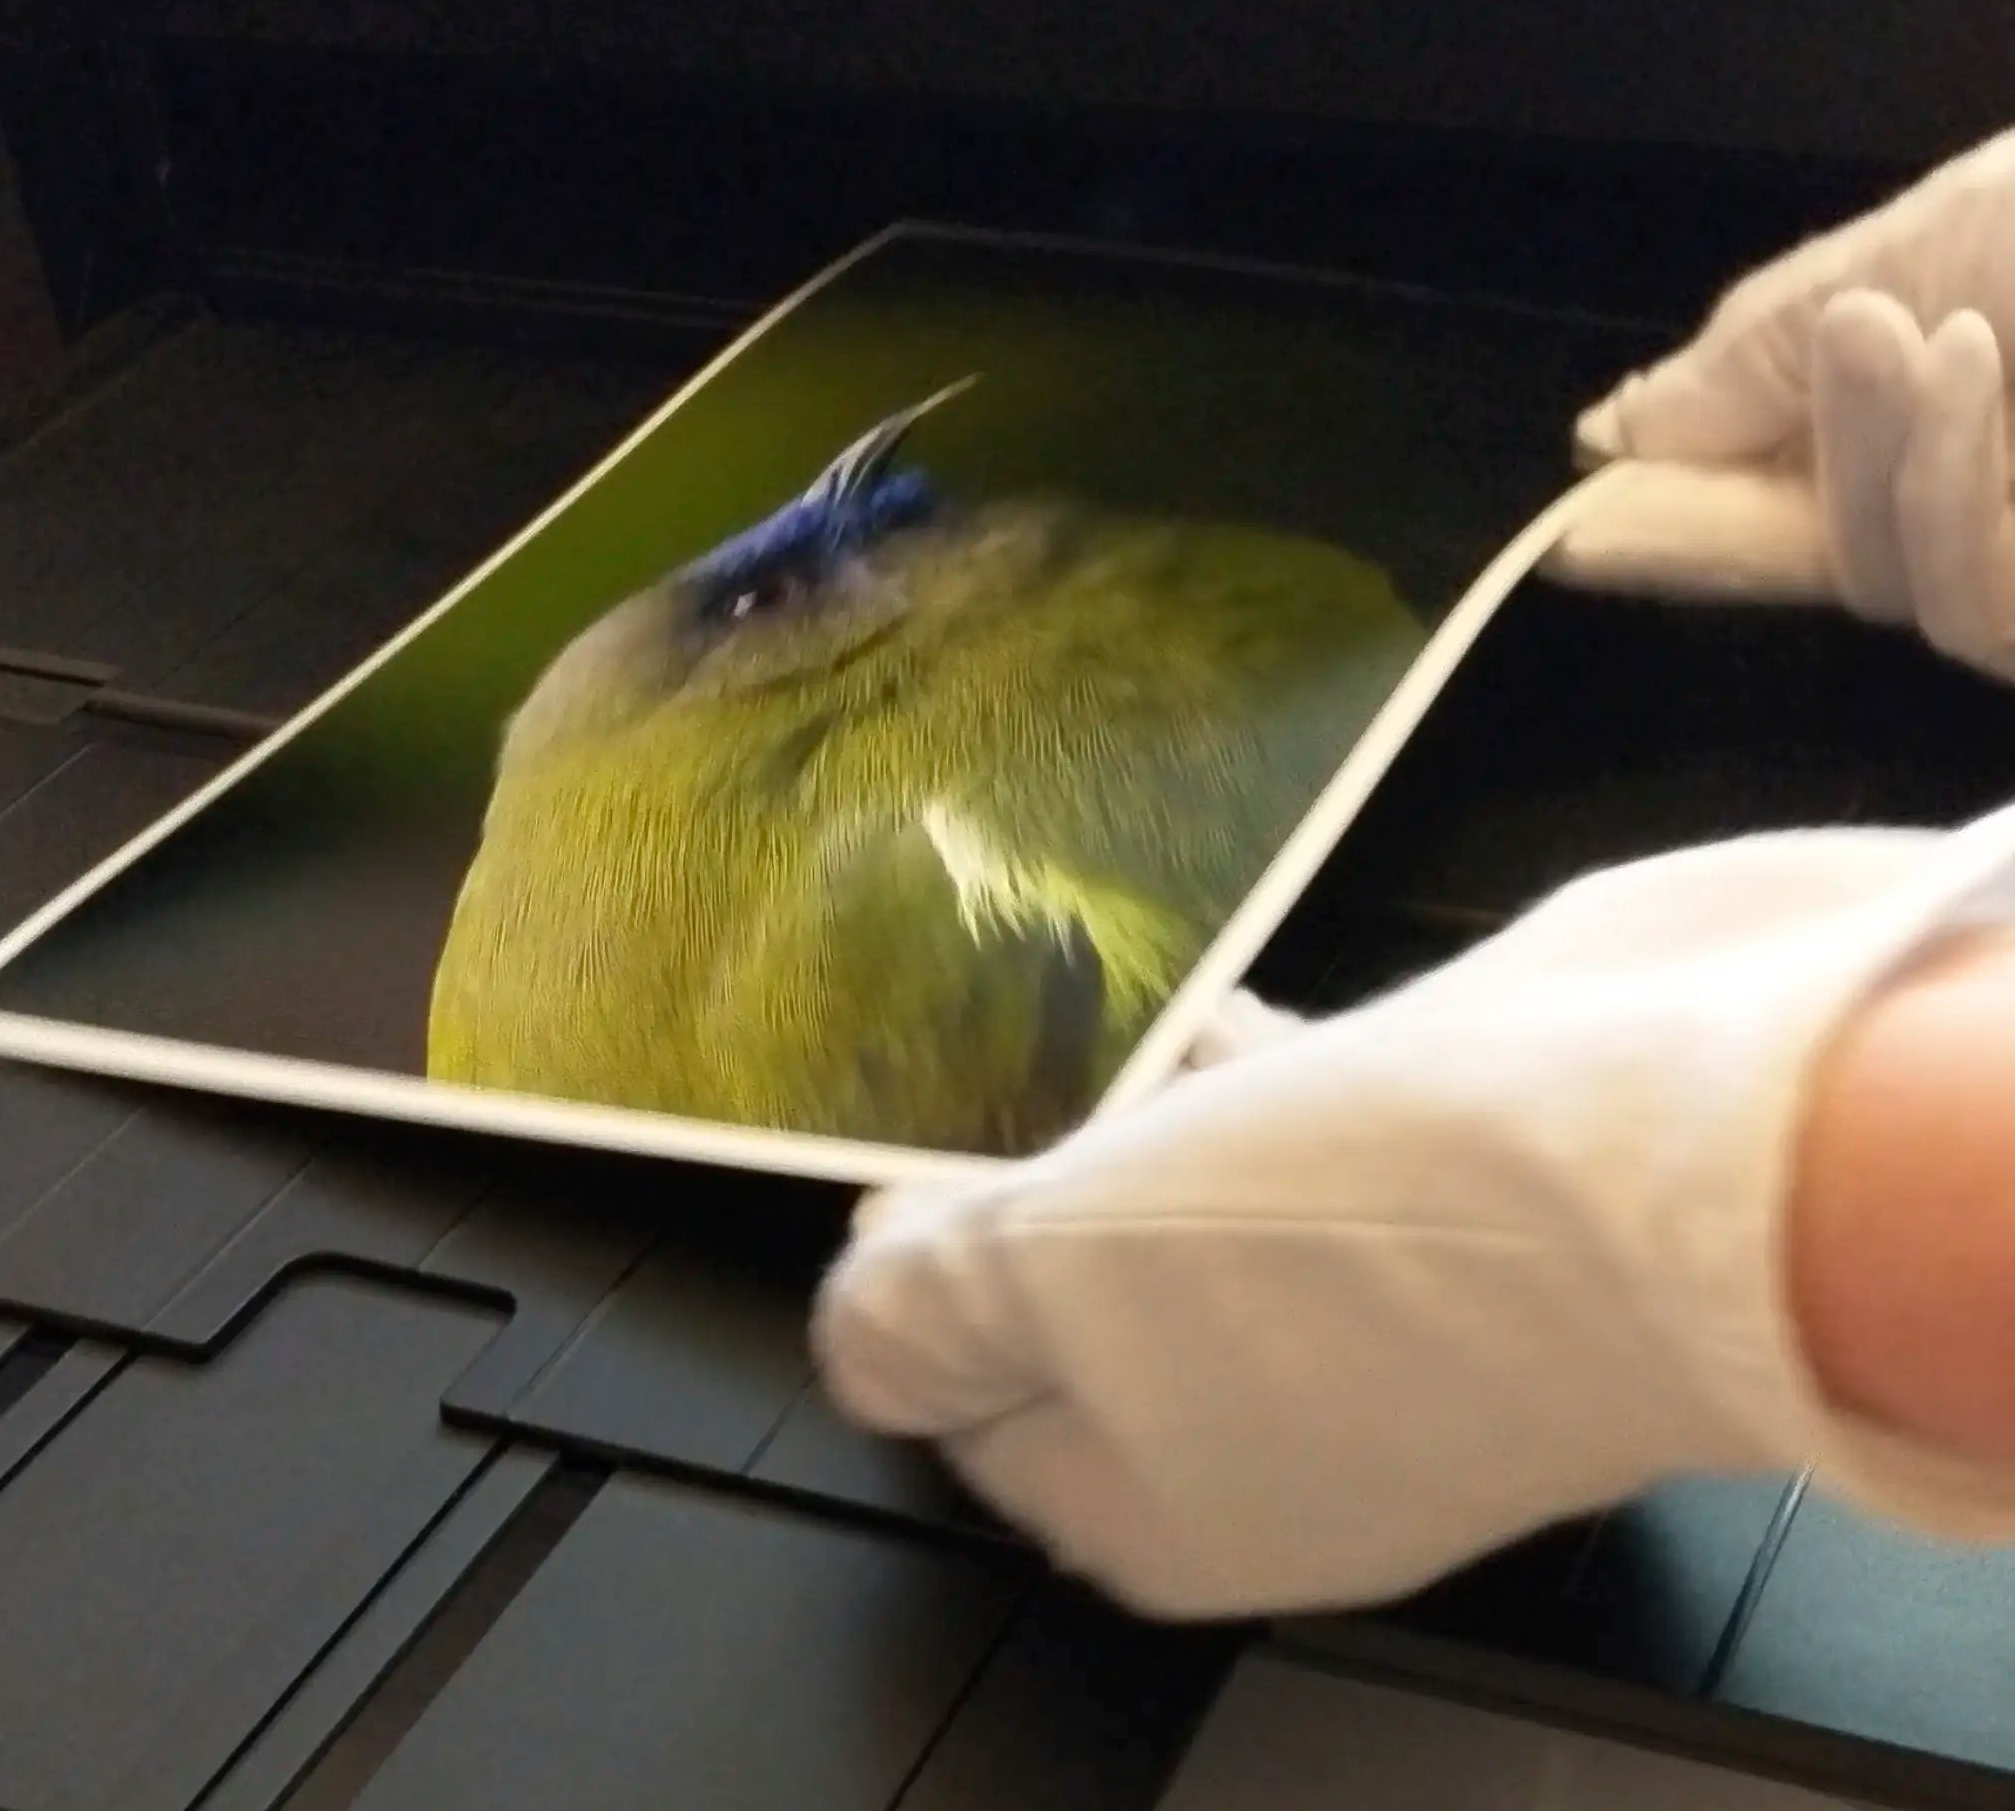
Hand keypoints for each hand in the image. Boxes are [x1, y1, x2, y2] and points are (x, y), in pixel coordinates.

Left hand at [812, 805, 2014, 1619]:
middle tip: (977, 1108)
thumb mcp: (1050, 1277)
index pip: (982, 1427)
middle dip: (1033, 1213)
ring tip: (1091, 1043)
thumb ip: (917, 1308)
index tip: (883, 1203)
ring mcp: (1390, 1316)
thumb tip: (861, 1325)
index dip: (914, 1305)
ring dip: (1144, 1142)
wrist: (1660, 1158)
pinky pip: (1320, 1147)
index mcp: (1167, 1505)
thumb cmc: (1341, 1243)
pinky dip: (1257, 1087)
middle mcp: (1282, 1430)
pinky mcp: (1467, 1204)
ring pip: (1211, 1225)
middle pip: (1099, 1322)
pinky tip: (1225, 1016)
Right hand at [1547, 127, 2014, 681]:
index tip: (1580, 534)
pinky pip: (1962, 605)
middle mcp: (1995, 500)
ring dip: (1891, 457)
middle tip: (1852, 335)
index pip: (1794, 499)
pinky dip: (1949, 496)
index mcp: (1948, 407)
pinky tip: (1977, 371)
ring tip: (1928, 332)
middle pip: (1840, 554)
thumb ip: (1759, 349)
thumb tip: (1612, 430)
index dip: (1686, 522)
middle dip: (1822, 450)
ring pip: (1895, 584)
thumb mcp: (1924, 237)